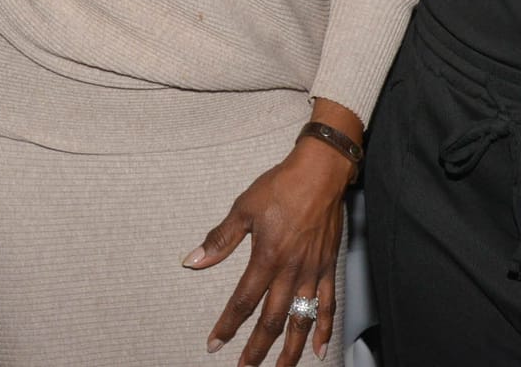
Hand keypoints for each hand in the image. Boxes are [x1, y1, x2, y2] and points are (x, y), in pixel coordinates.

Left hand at [185, 131, 351, 365]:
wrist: (320, 172)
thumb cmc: (281, 186)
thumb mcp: (244, 209)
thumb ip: (220, 240)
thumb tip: (192, 261)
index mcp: (266, 258)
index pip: (242, 302)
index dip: (227, 326)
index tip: (215, 344)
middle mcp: (290, 271)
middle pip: (272, 320)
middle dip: (257, 348)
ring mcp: (312, 272)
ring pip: (301, 320)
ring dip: (289, 349)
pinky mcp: (328, 267)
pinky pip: (327, 305)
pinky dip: (323, 329)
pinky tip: (319, 349)